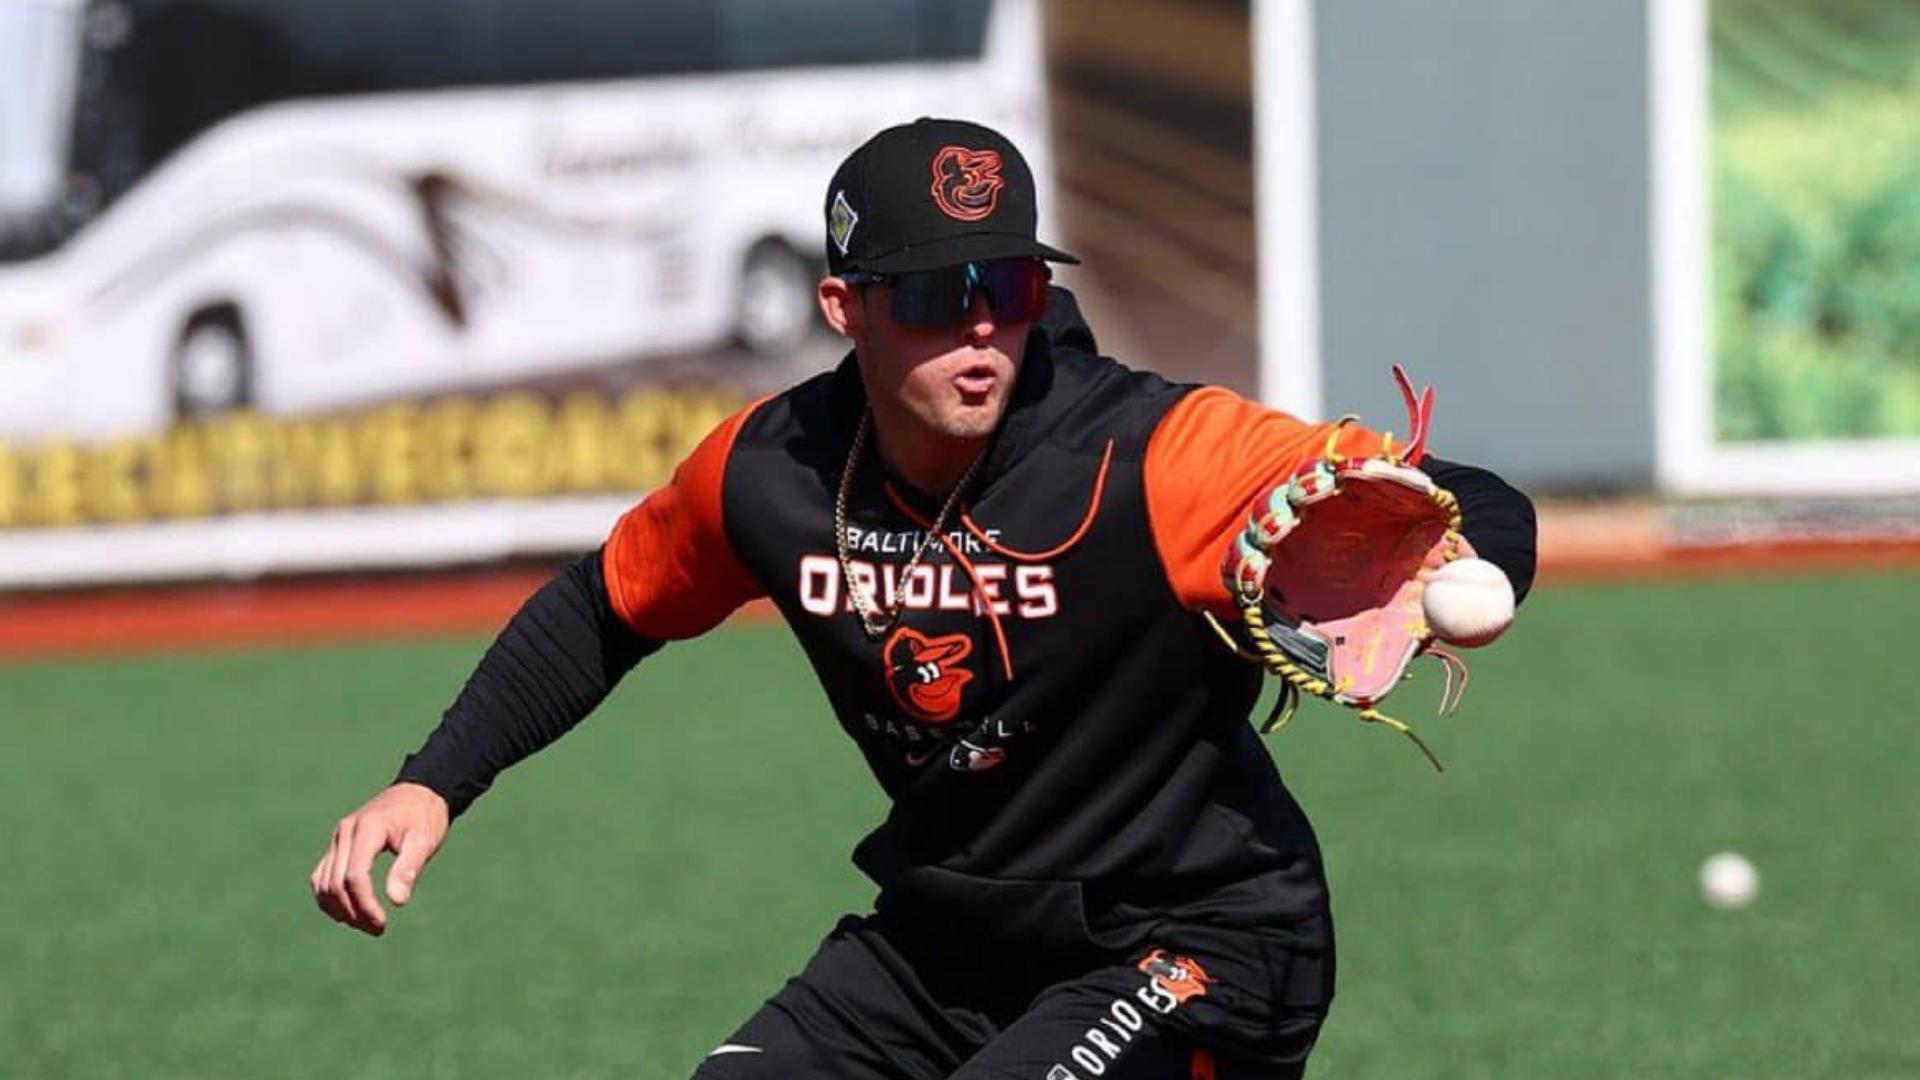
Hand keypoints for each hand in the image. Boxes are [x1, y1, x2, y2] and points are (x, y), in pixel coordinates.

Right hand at [310, 782, 449, 936]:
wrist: (418, 794)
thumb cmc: (424, 817)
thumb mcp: (424, 840)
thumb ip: (409, 868)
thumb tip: (397, 901)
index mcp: (367, 828)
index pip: (355, 876)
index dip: (365, 905)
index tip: (382, 923)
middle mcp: (345, 832)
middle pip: (336, 883)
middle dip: (354, 912)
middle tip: (378, 930)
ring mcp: (338, 839)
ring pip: (323, 883)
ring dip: (340, 909)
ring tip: (367, 924)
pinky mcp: (337, 846)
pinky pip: (322, 876)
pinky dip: (330, 898)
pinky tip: (349, 913)